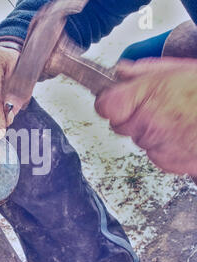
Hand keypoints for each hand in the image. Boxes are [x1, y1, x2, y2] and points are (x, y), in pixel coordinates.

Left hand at [95, 57, 196, 175]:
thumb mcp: (175, 70)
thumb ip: (142, 72)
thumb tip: (120, 73)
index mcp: (144, 99)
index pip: (105, 106)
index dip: (110, 101)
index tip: (116, 98)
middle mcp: (146, 125)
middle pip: (120, 125)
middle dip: (133, 115)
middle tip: (158, 106)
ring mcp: (158, 147)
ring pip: (139, 140)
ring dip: (151, 132)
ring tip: (178, 118)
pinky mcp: (170, 163)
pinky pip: (156, 155)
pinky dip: (165, 147)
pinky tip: (183, 134)